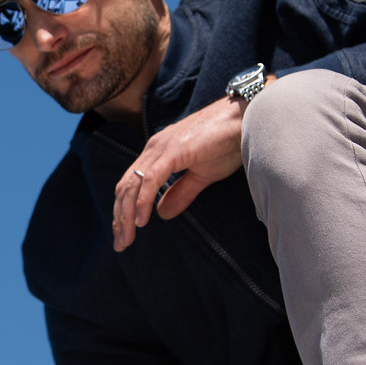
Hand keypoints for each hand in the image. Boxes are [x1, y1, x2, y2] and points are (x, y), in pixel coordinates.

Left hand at [111, 77, 272, 251]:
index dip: (123, 211)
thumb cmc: (227, 143)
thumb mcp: (201, 175)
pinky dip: (143, 200)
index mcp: (156, 154)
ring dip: (127, 214)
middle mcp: (153, 149)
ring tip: (127, 238)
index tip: (123, 236)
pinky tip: (141, 220)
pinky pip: (151, 178)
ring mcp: (161, 148)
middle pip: (125, 187)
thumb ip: (180, 193)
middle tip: (120, 245)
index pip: (130, 185)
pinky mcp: (174, 150)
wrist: (245, 118)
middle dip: (119, 218)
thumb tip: (161, 214)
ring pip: (134, 185)